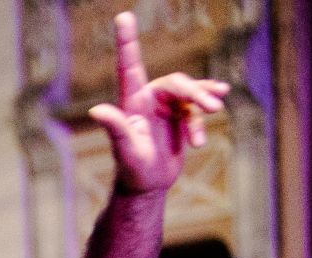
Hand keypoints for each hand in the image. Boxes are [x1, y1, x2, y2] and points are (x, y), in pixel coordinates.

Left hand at [91, 11, 227, 196]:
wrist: (148, 187)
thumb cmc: (132, 171)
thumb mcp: (126, 150)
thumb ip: (115, 128)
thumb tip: (95, 110)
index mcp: (132, 102)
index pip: (130, 66)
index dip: (127, 41)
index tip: (123, 15)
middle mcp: (148, 99)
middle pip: (177, 82)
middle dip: (195, 91)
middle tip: (213, 106)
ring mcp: (164, 107)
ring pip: (191, 93)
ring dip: (203, 101)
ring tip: (215, 111)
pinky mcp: (178, 116)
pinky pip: (197, 109)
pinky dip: (202, 119)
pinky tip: (205, 131)